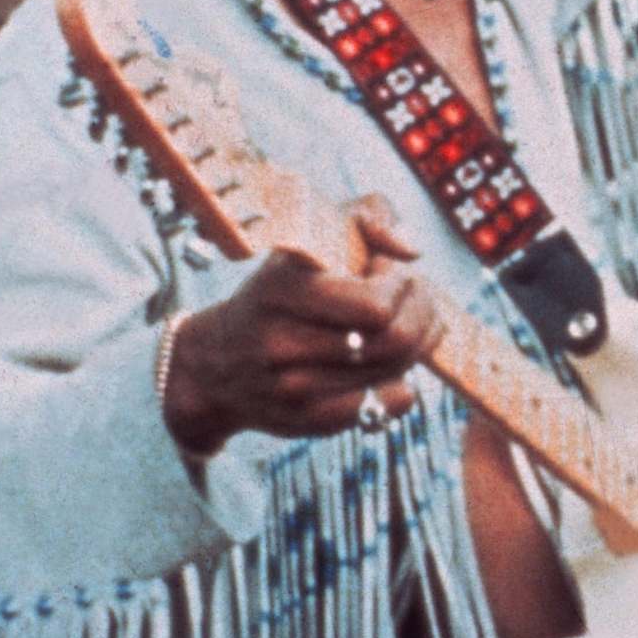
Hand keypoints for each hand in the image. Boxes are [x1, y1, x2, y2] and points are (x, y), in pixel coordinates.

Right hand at [161, 195, 445, 455]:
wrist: (214, 366)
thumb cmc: (278, 291)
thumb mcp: (309, 236)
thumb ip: (368, 216)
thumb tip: (411, 251)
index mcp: (282, 290)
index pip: (376, 305)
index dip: (402, 285)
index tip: (390, 271)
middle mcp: (282, 344)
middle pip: (394, 341)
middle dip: (422, 314)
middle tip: (416, 298)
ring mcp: (295, 389)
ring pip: (395, 373)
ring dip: (418, 345)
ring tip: (408, 324)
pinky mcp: (309, 422)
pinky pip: (383, 406)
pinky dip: (401, 381)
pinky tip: (391, 361)